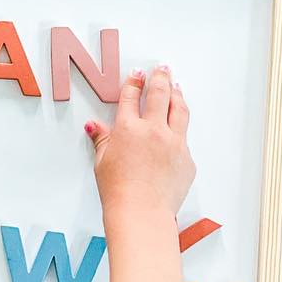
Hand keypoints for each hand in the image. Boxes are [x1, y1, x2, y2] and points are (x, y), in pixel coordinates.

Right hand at [85, 65, 194, 218]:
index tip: (137, 74)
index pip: (131, 97)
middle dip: (160, 77)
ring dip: (177, 94)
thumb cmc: (119, 192)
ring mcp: (174, 143)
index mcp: (128, 128)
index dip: (134, 82)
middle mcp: (153, 130)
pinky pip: (184, 138)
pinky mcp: (187, 158)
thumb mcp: (103, 162)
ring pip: (179, 109)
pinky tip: (179, 125)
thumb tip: (94, 127)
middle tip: (161, 68)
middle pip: (159, 94)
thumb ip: (102, 140)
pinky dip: (180, 129)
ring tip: (176, 86)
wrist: (142, 212)